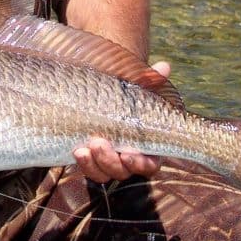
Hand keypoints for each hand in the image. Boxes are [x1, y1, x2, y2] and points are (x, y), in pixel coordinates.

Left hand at [72, 59, 170, 184]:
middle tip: (98, 143)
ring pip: (103, 173)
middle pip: (122, 171)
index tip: (128, 154)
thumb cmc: (126, 93)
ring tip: (83, 149)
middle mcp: (127, 158)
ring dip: (93, 165)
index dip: (140, 163)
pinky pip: (88, 168)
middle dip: (110, 162)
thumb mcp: (135, 86)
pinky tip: (76, 150)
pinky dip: (84, 163)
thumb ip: (149, 80)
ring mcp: (108, 160)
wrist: (100, 94)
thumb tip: (164, 67)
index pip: (149, 165)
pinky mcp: (90, 158)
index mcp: (146, 146)